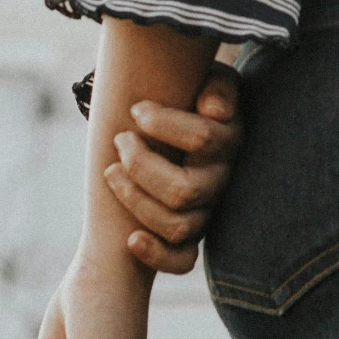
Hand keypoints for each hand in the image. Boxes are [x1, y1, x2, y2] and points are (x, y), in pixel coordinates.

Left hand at [103, 62, 243, 273]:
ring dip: (135, 201)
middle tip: (120, 140)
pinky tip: (130, 239)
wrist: (193, 120)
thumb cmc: (196, 93)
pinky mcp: (193, 234)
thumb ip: (218, 86)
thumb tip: (214, 109)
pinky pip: (184, 260)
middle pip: (183, 189)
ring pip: (178, 225)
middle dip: (141, 165)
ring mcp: (207, 209)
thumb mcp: (212, 78)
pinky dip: (156, 255)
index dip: (163, 124)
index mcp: (229, 138)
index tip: (136, 110)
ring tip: (110, 171)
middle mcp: (220, 179)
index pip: (202, 138)